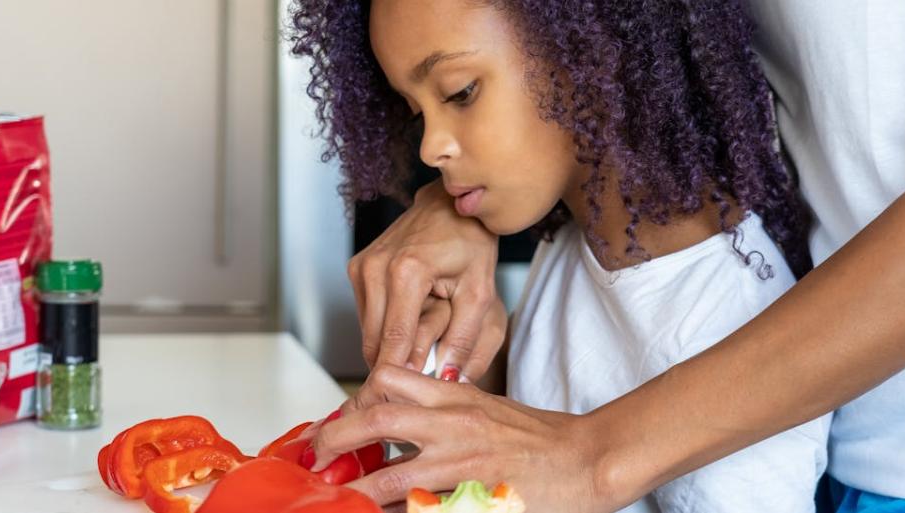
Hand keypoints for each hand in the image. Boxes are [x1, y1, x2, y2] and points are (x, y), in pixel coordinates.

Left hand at [309, 365, 614, 510]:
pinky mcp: (474, 499)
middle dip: (335, 437)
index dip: (355, 397)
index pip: (388, 379)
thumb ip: (443, 409)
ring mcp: (461, 465)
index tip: (338, 419)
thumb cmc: (539, 436)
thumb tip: (399, 422)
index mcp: (453, 397)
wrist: (587, 457)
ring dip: (358, 492)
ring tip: (340, 500)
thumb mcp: (485, 406)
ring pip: (391, 477)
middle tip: (317, 455)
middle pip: (376, 418)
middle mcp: (452, 425)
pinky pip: (424, 510)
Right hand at [348, 179, 504, 380]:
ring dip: (388, 349)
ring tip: (418, 351)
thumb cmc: (469, 244)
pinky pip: (366, 317)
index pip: (394, 340)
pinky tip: (407, 326)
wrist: (448, 207)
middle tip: (417, 386)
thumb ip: (465, 339)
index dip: (399, 375)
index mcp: (406, 272)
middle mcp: (375, 268)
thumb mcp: (480, 293)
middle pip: (374, 342)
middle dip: (394, 367)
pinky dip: (384, 330)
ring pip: (367, 333)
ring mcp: (361, 267)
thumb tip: (450, 378)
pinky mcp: (356, 269)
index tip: (406, 400)